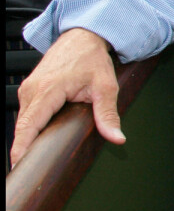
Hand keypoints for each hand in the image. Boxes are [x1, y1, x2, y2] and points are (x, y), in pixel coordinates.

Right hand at [10, 28, 123, 166]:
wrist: (82, 37)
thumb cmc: (92, 59)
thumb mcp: (105, 86)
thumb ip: (107, 114)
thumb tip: (116, 137)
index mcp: (47, 90)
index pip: (28, 126)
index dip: (22, 149)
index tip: (20, 166)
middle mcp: (31, 91)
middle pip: (22, 128)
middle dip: (23, 150)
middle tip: (27, 172)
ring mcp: (27, 90)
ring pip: (23, 122)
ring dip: (26, 141)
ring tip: (30, 163)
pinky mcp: (29, 91)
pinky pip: (26, 115)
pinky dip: (29, 130)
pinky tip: (34, 144)